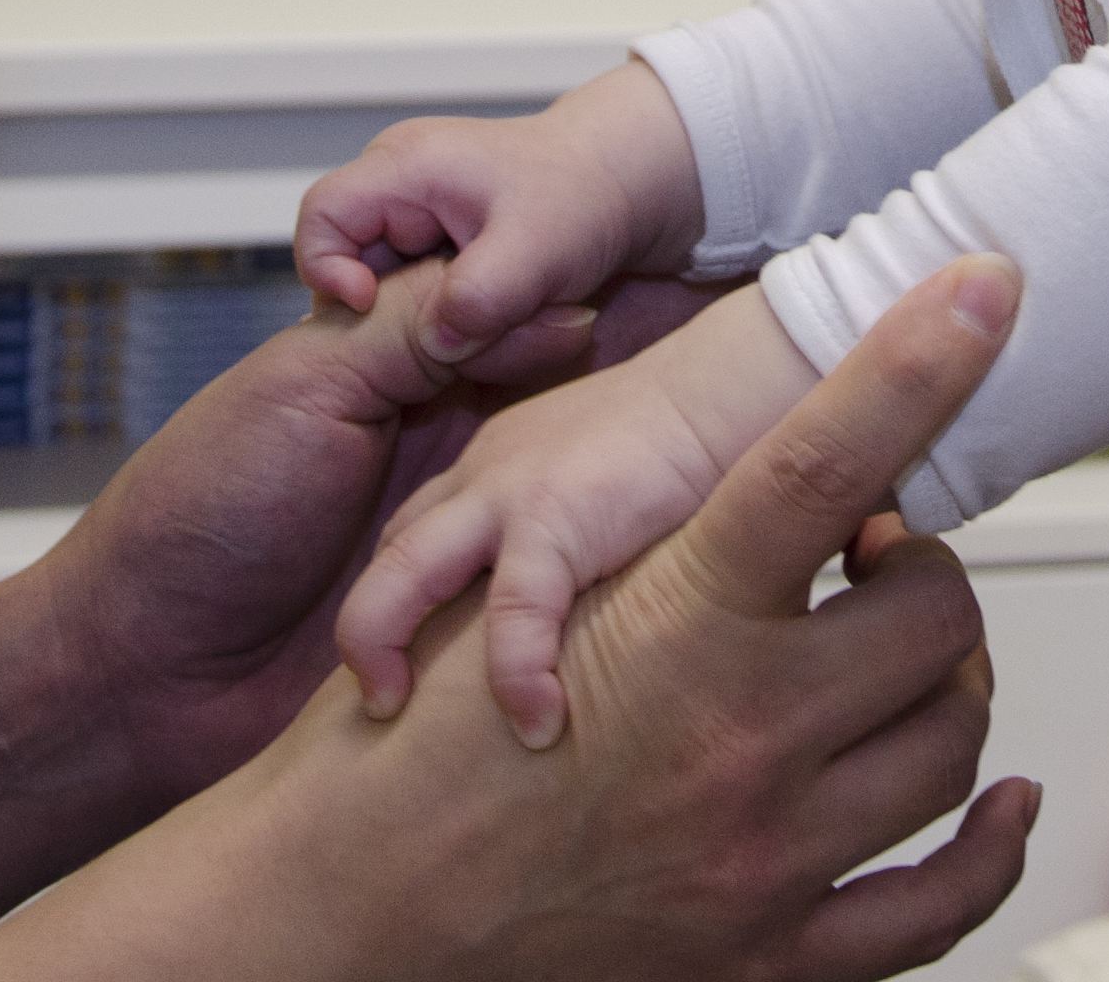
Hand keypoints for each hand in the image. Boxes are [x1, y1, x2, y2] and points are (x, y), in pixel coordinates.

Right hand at [0, 260, 1042, 981]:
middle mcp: (738, 736)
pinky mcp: (768, 955)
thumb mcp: (499, 583)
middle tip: (887, 558)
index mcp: (672, 620)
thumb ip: (621, 511)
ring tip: (902, 657)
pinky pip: (932, 906)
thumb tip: (736, 462)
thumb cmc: (406, 751)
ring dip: (945, 685)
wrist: (343, 912)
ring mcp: (766, 856)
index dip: (912, 361)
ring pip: (946, 745)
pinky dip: (984, 850)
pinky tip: (999, 807)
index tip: (986, 286)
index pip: (822, 460)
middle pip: (930, 614)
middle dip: (922, 571)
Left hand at [4, 252, 614, 818]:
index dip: (573, 322)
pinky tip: (625, 590)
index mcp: (394, 388)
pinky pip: (523, 626)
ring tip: (672, 496)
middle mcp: (432, 469)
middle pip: (550, 428)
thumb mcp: (307, 386)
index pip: (507, 335)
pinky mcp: (448, 653)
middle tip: (690, 405)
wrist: (136, 670)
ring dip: (609, 520)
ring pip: (551, 522)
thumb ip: (407, 333)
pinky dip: (566, 616)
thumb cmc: (200, 517)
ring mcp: (446, 560)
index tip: (647, 312)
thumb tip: (530, 298)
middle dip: (612, 414)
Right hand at [298, 59, 709, 361]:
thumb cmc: (590, 194)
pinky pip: (419, 294)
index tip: (375, 312)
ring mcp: (419, 217)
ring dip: (428, 320)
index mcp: (406, 165)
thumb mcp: (540, 249)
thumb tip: (436, 340)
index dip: (331, 270)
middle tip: (453, 339)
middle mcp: (401, 186)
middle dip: (392, 311)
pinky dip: (451, 318)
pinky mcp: (440, 247)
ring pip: (389, 287)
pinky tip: (497, 325)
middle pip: (351, 261)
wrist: (634, 183)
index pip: (322, 216)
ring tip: (492, 326)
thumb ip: (482, 295)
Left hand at [341, 286, 824, 742]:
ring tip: (390, 719)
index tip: (401, 676)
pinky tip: (535, 726)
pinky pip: (512, 613)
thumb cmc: (697, 445)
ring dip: (384, 652)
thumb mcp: (606, 492)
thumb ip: (573, 549)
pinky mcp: (559, 516)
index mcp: (490, 470)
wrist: (744, 383)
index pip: (410, 543)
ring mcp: (510, 493)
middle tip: (376, 706)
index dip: (395, 611)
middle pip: (384, 558)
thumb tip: (569, 638)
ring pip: (401, 576)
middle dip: (363, 636)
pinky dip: (514, 675)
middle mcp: (482, 478)